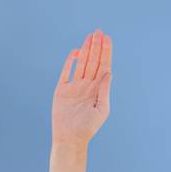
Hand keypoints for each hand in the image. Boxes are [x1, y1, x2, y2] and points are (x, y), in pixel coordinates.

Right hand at [53, 29, 112, 146]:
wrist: (70, 138)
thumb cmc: (88, 128)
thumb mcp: (101, 109)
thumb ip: (104, 90)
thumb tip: (108, 73)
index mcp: (98, 90)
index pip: (103, 67)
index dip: (106, 53)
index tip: (107, 39)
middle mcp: (87, 86)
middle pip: (93, 61)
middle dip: (97, 47)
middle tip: (99, 32)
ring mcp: (74, 86)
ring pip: (81, 63)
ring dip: (86, 50)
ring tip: (90, 36)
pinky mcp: (62, 89)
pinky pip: (66, 72)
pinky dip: (70, 61)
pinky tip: (76, 51)